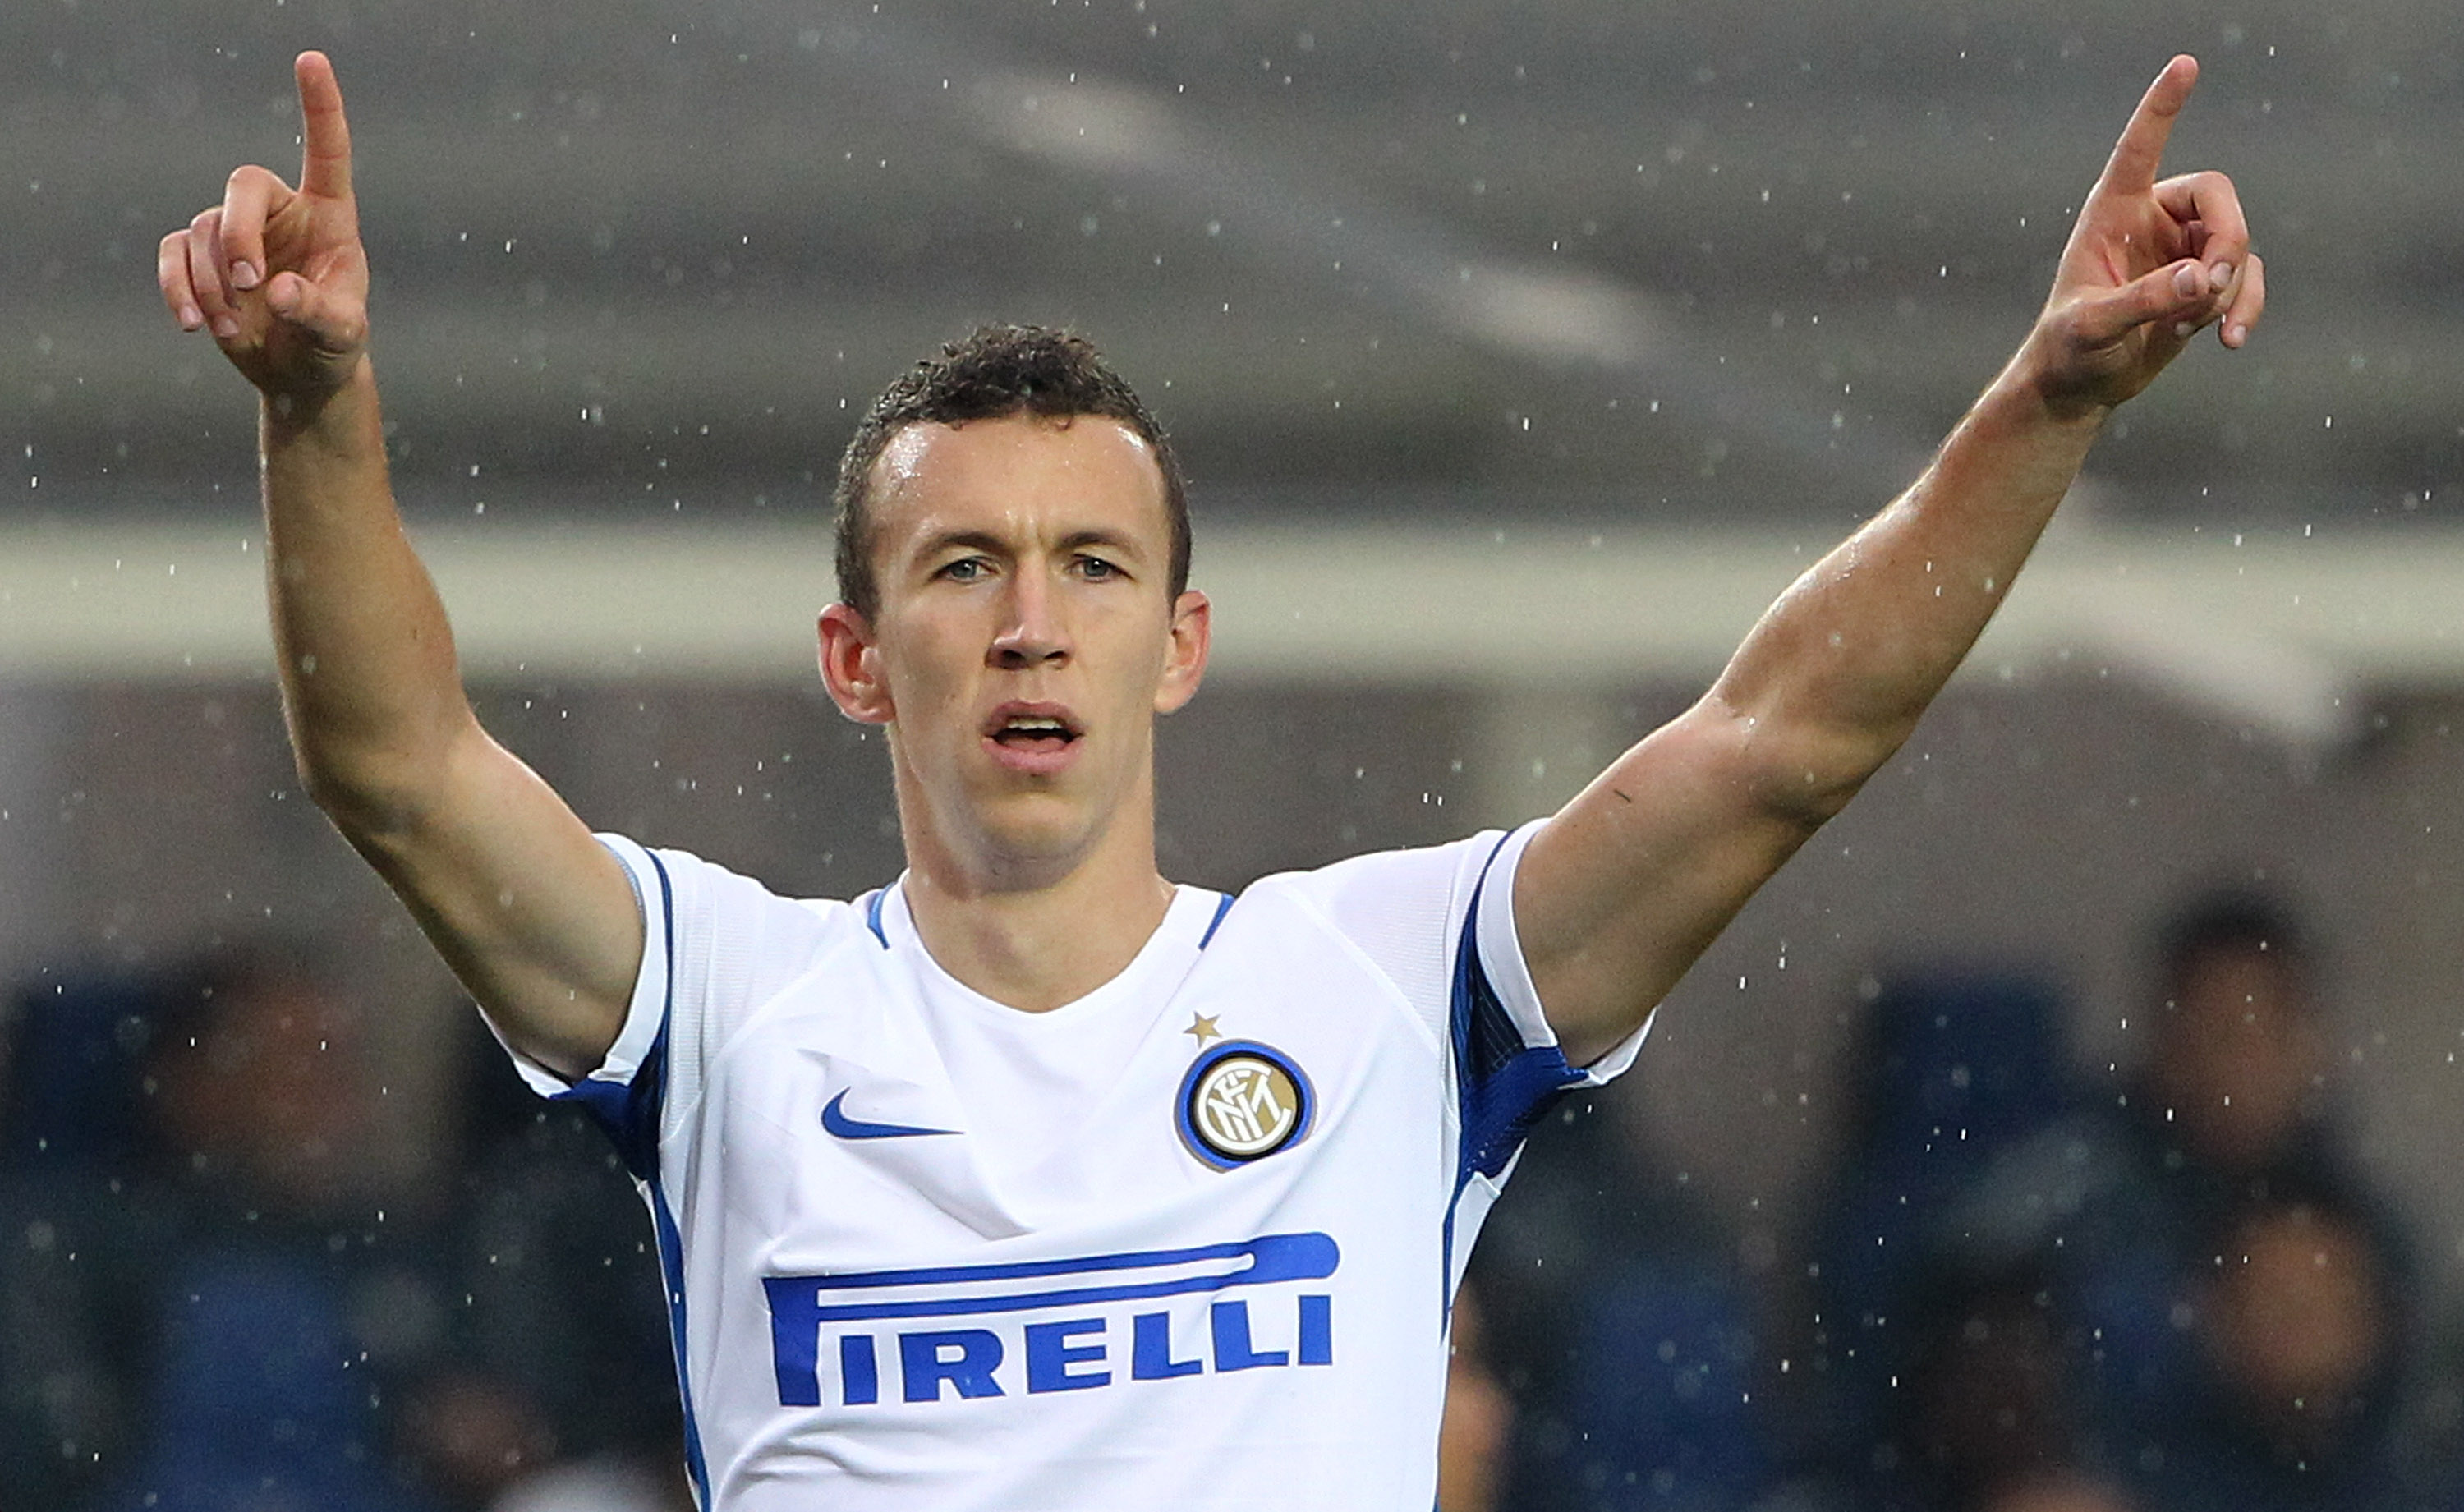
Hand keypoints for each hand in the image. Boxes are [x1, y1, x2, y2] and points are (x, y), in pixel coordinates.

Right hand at [157, 51, 369, 404]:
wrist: (299, 374)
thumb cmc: (334, 344)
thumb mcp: (342, 334)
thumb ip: (318, 311)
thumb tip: (276, 292)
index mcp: (329, 215)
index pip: (326, 150)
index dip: (320, 106)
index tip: (311, 59)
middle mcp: (280, 212)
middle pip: (243, 185)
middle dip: (239, 234)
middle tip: (249, 283)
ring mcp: (236, 231)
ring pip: (204, 229)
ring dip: (212, 283)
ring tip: (234, 330)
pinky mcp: (201, 257)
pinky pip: (174, 253)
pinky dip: (178, 288)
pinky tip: (193, 325)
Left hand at [2021, 55, 2265, 416]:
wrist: (2082, 384)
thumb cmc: (2070, 349)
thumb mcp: (2093, 327)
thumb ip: (2142, 300)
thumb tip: (2203, 279)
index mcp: (2112, 212)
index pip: (2140, 148)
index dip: (2162, 107)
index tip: (2185, 65)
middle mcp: (2152, 219)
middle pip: (2218, 196)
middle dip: (2228, 238)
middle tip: (2213, 283)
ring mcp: (2183, 248)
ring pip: (2238, 241)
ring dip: (2229, 287)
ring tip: (2190, 330)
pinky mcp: (2204, 280)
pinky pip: (2247, 277)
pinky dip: (2245, 306)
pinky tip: (2231, 340)